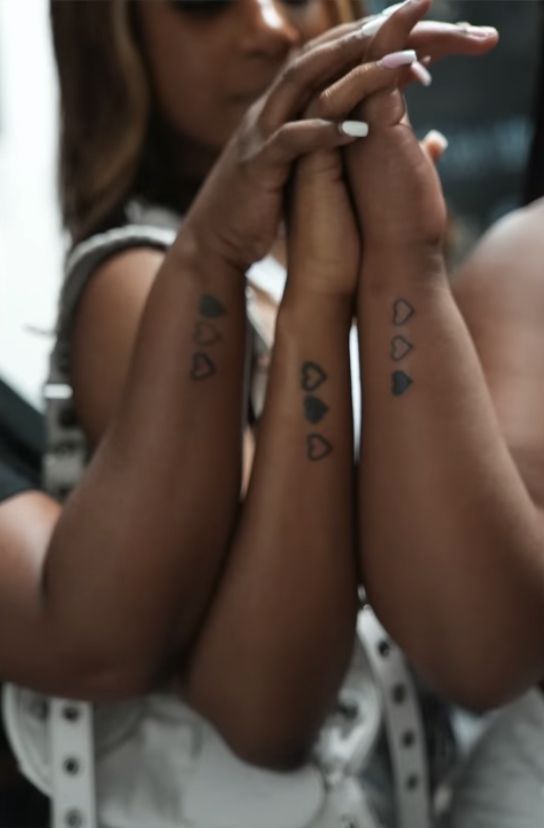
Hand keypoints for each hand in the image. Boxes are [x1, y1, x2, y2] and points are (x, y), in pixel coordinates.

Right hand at [183, 4, 497, 271]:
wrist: (216, 242)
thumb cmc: (262, 206)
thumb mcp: (300, 165)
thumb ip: (327, 138)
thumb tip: (365, 122)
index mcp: (287, 107)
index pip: (331, 57)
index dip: (373, 39)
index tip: (421, 31)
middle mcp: (274, 109)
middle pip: (323, 56)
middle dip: (370, 36)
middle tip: (415, 19)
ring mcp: (263, 135)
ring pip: (308, 88)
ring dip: (355, 74)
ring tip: (403, 64)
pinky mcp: (259, 168)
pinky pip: (291, 141)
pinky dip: (323, 133)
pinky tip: (359, 131)